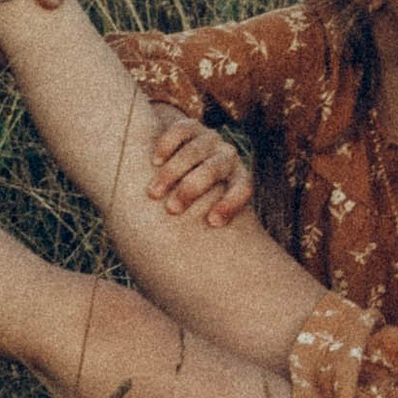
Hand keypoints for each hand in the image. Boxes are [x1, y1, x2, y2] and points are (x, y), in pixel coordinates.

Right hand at [147, 105, 250, 224]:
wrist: (186, 155)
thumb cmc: (195, 198)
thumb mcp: (205, 211)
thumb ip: (205, 228)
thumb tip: (187, 271)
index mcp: (238, 177)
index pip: (243, 189)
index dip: (231, 204)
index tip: (212, 223)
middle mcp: (228, 156)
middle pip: (214, 169)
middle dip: (192, 189)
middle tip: (172, 209)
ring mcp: (210, 139)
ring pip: (194, 152)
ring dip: (173, 173)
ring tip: (153, 193)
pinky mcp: (191, 126)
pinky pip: (181, 131)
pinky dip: (167, 146)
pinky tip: (154, 162)